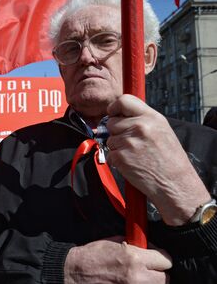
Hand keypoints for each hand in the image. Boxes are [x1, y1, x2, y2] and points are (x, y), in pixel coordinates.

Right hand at [64, 237, 171, 283]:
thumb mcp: (116, 241)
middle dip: (158, 274)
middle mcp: (138, 277)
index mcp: (135, 257)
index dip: (161, 259)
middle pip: (165, 279)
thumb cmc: (94, 255)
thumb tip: (152, 249)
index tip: (156, 260)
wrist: (76, 273)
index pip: (166, 261)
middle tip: (148, 272)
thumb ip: (137, 246)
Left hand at [106, 95, 210, 224]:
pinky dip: (116, 160)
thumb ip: (143, 119)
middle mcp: (140, 127)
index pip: (124, 100)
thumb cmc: (169, 159)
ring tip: (135, 154)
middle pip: (111, 122)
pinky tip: (131, 163)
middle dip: (116, 131)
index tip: (113, 113)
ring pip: (109, 139)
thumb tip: (121, 114)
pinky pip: (108, 154)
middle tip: (130, 142)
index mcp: (152, 118)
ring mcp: (129, 142)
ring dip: (117, 147)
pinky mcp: (120, 157)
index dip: (114, 107)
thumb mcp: (162, 130)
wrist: (175, 183)